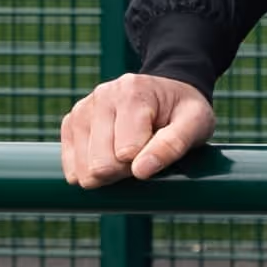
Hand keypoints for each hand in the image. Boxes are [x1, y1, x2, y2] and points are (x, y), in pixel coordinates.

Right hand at [59, 72, 214, 185]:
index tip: (157, 150)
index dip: (144, 164)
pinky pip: (70, 168)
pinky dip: (90, 171)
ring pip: (83, 170)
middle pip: (100, 165)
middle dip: (124, 172)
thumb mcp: (196, 124)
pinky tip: (108, 156)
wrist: (168, 94)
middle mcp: (102, 96)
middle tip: (142, 156)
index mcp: (132, 92)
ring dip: (108, 174)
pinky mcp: (71, 123)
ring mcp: (82, 109)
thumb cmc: (183, 112)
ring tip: (127, 155)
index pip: (126, 153)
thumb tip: (141, 171)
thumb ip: (173, 145)